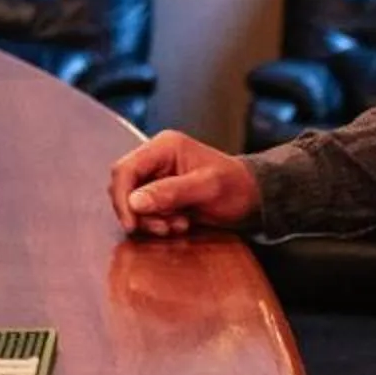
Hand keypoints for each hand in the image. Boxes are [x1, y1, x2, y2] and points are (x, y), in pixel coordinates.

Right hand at [107, 130, 259, 236]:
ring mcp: (157, 175)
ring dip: (149, 220)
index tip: (132, 224)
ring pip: (132, 201)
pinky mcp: (160, 192)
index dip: (122, 197)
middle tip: (164, 228)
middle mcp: (155, 158)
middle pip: (124, 186)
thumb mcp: (208, 189)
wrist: (253, 197)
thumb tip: (135, 202)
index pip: (125, 169)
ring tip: (177, 226)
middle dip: (138, 213)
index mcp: (164, 147)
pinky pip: (144, 210)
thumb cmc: (236, 186)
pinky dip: (156, 222)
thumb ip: (171, 193)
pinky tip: (179, 225)